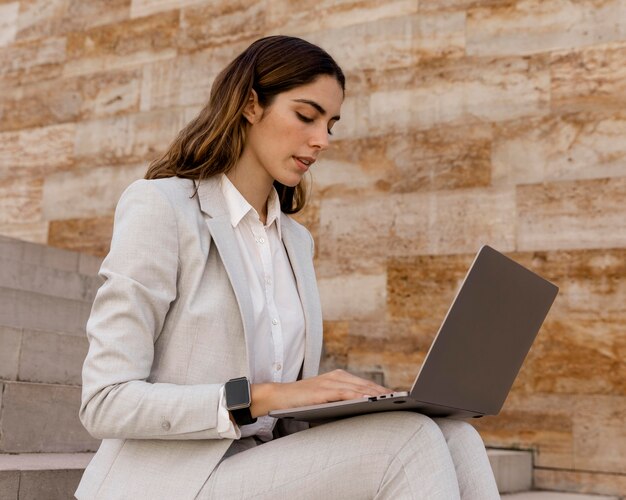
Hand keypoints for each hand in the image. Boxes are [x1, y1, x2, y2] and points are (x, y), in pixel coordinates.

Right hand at [250, 369, 391, 417]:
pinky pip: (344, 393)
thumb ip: (342, 400)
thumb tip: (363, 410)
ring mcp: (329, 383)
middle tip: (401, 398)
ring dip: (375, 394)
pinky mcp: (322, 391)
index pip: (365, 384)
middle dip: (383, 392)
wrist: (279, 396)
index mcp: (339, 377)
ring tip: (390, 400)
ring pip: (358, 388)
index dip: (381, 390)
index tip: (398, 396)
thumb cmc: (303, 401)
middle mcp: (336, 377)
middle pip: (365, 385)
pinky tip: (368, 401)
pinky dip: (358, 396)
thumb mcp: (326, 398)